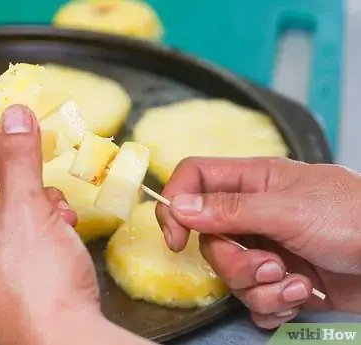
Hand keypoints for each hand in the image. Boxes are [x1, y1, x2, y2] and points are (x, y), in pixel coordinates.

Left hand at [0, 105, 100, 344]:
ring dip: (37, 199)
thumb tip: (15, 114)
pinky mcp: (17, 273)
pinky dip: (44, 221)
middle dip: (15, 170)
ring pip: (10, 210)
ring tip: (56, 205)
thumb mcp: (27, 209)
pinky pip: (26, 231)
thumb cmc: (38, 280)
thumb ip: (19, 158)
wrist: (70, 339)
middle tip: (33, 141)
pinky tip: (63, 225)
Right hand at [156, 157, 360, 329]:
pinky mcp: (278, 280)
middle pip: (209, 240)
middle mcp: (252, 215)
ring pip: (230, 274)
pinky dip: (274, 304)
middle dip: (235, 263)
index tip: (176, 238)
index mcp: (251, 182)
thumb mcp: (288, 209)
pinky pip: (253, 300)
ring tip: (297, 282)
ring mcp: (264, 248)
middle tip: (270, 265)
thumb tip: (178, 205)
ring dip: (260, 287)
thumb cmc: (352, 216)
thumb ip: (230, 209)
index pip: (194, 180)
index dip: (176, 204)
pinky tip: (302, 295)